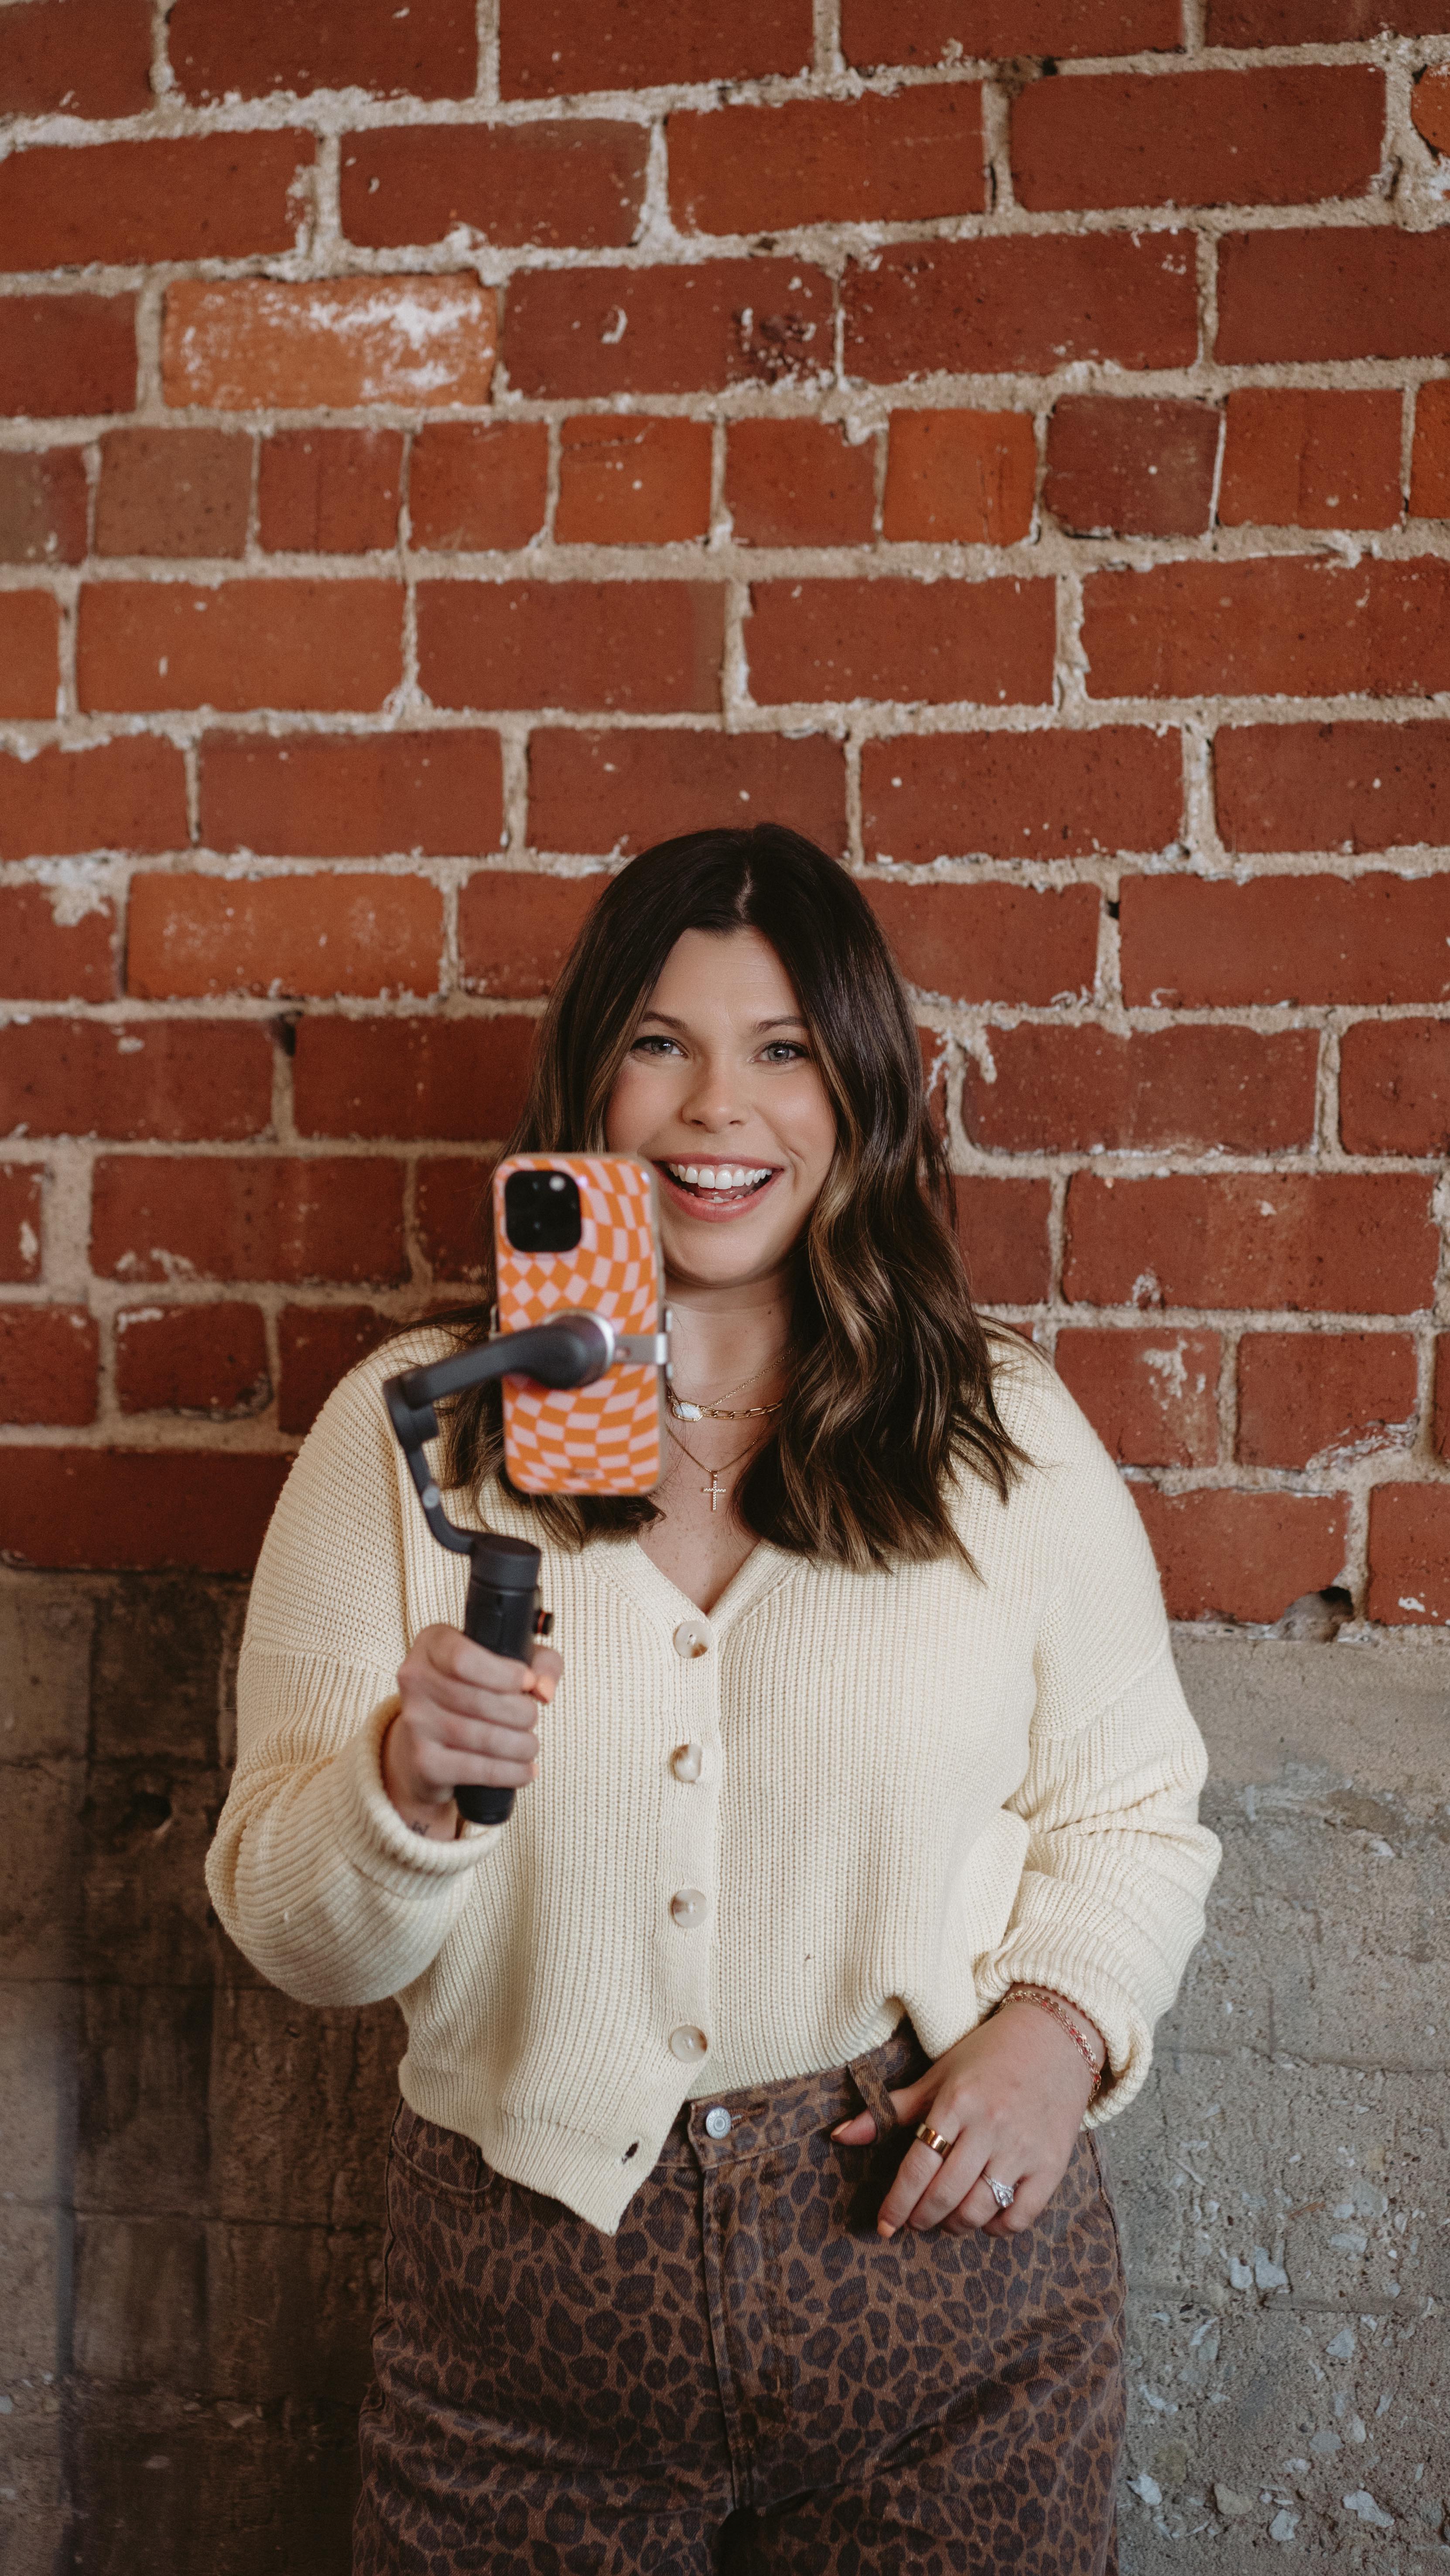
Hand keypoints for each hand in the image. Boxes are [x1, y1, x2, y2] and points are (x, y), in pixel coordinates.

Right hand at [382, 1624, 562, 1838]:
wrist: (432, 1742)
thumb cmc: (478, 1691)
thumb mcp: (511, 1663)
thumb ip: (541, 1663)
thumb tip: (544, 1690)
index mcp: (433, 1644)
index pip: (464, 1658)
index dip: (505, 1674)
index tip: (528, 1682)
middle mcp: (415, 1680)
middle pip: (480, 1700)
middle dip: (521, 1713)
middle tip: (531, 1717)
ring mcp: (415, 1722)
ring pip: (483, 1737)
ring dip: (521, 1745)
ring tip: (530, 1745)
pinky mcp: (423, 1762)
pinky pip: (477, 1769)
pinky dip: (511, 1772)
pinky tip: (526, 1770)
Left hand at [831, 1999, 1102, 2241]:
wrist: (1057, 2037)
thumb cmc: (989, 2054)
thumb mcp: (939, 2074)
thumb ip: (891, 2109)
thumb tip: (838, 2136)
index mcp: (958, 2101)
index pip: (918, 2165)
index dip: (897, 2202)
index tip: (884, 2225)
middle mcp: (991, 2126)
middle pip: (945, 2194)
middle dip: (921, 2217)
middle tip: (912, 2222)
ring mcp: (1024, 2148)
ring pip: (980, 2210)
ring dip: (955, 2225)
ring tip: (945, 2219)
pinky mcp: (1052, 2165)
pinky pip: (1021, 2216)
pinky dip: (998, 2227)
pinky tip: (985, 2217)